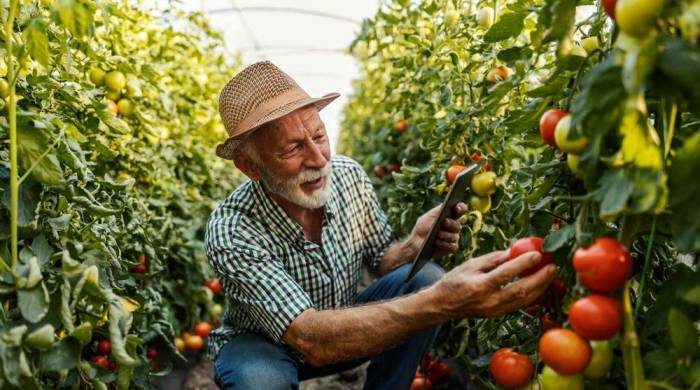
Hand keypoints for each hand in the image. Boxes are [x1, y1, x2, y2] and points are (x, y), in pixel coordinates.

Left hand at [410, 202, 467, 258]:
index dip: (461, 208)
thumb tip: (446, 207)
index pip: (460, 210)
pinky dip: (445, 244)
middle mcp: (454, 226)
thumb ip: (437, 212)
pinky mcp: (451, 248)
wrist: (417, 242)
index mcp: (450, 216)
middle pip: (457, 225)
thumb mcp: (428, 217)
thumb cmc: (423, 227)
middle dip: (451, 223)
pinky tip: (438, 242)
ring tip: (438, 234)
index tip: (457, 208)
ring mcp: (453, 237)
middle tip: (444, 222)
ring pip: (454, 236)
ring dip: (446, 235)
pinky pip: (452, 246)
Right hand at [432, 250, 556, 317]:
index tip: (538, 254)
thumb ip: (492, 259)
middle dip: (540, 278)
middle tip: (554, 266)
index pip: (506, 274)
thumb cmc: (454, 281)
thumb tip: (513, 251)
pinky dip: (532, 295)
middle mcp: (489, 301)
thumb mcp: (470, 265)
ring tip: (551, 274)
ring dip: (540, 287)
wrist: (443, 305)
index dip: (523, 263)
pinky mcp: (498, 314)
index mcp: (480, 286)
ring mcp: (495, 310)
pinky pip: (520, 305)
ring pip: (524, 301)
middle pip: (521, 290)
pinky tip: (539, 285)